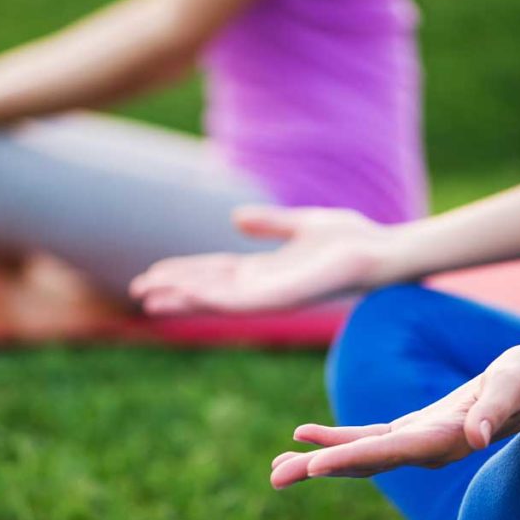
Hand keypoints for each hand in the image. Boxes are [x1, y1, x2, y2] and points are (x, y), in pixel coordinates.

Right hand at [130, 205, 393, 313]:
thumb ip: (268, 223)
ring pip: (214, 299)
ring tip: (147, 298)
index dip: (184, 273)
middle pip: (207, 288)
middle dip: (174, 288)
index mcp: (265, 269)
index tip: (154, 272)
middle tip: (139, 290)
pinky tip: (183, 294)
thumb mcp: (301, 224)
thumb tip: (235, 217)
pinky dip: (207, 299)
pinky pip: (237, 302)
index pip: (214, 272)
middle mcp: (263, 286)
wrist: (381, 250)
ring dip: (180, 298)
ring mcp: (270, 295)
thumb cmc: (351, 238)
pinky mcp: (280, 300)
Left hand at [269, 345, 519, 488]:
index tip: (311, 468)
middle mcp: (426, 449)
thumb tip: (475, 436)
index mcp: (443, 440)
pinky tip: (307, 439)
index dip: (349, 458)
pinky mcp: (417, 432)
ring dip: (318, 461)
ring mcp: (419, 443)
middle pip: (362, 462)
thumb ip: (496, 409)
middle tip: (273, 478)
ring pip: (359, 455)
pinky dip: (337, 440)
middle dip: (317, 470)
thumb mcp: (518, 384)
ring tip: (276, 468)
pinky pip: (369, 439)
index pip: (388, 452)